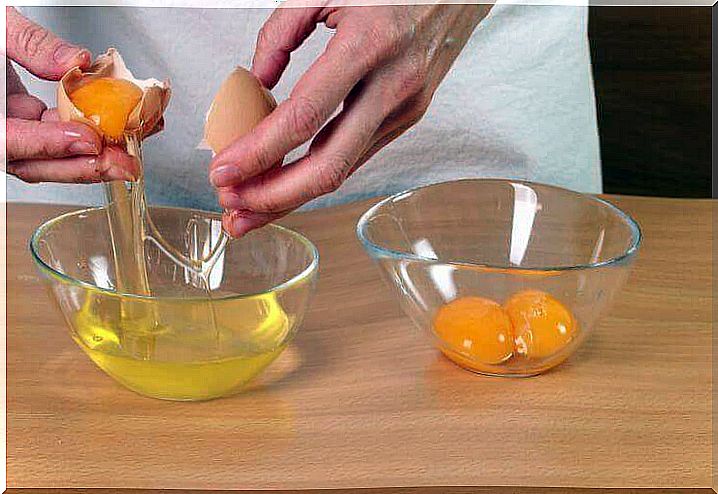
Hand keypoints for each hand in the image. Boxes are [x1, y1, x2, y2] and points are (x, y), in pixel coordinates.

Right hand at [4, 7, 137, 183]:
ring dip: (96, 156)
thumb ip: (30, 44)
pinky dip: (93, 133)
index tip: (88, 140)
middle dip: (85, 166)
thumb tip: (75, 62)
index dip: (50, 144)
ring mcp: (13, 127)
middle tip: (124, 163)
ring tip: (132, 152)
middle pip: (36, 163)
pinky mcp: (29, 120)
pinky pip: (62, 134)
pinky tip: (123, 130)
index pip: (8, 141)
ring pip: (53, 155)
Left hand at [210, 3, 490, 235]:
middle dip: (275, 197)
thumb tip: (257, 80)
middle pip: (330, 164)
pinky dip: (319, 174)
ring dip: (293, 196)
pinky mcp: (409, 116)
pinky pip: (357, 155)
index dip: (260, 152)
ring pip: (344, 170)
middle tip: (234, 211)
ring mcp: (406, 106)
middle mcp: (394, 84)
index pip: (305, 116)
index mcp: (369, 43)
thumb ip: (282, 31)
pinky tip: (289, 182)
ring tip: (252, 210)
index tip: (223, 171)